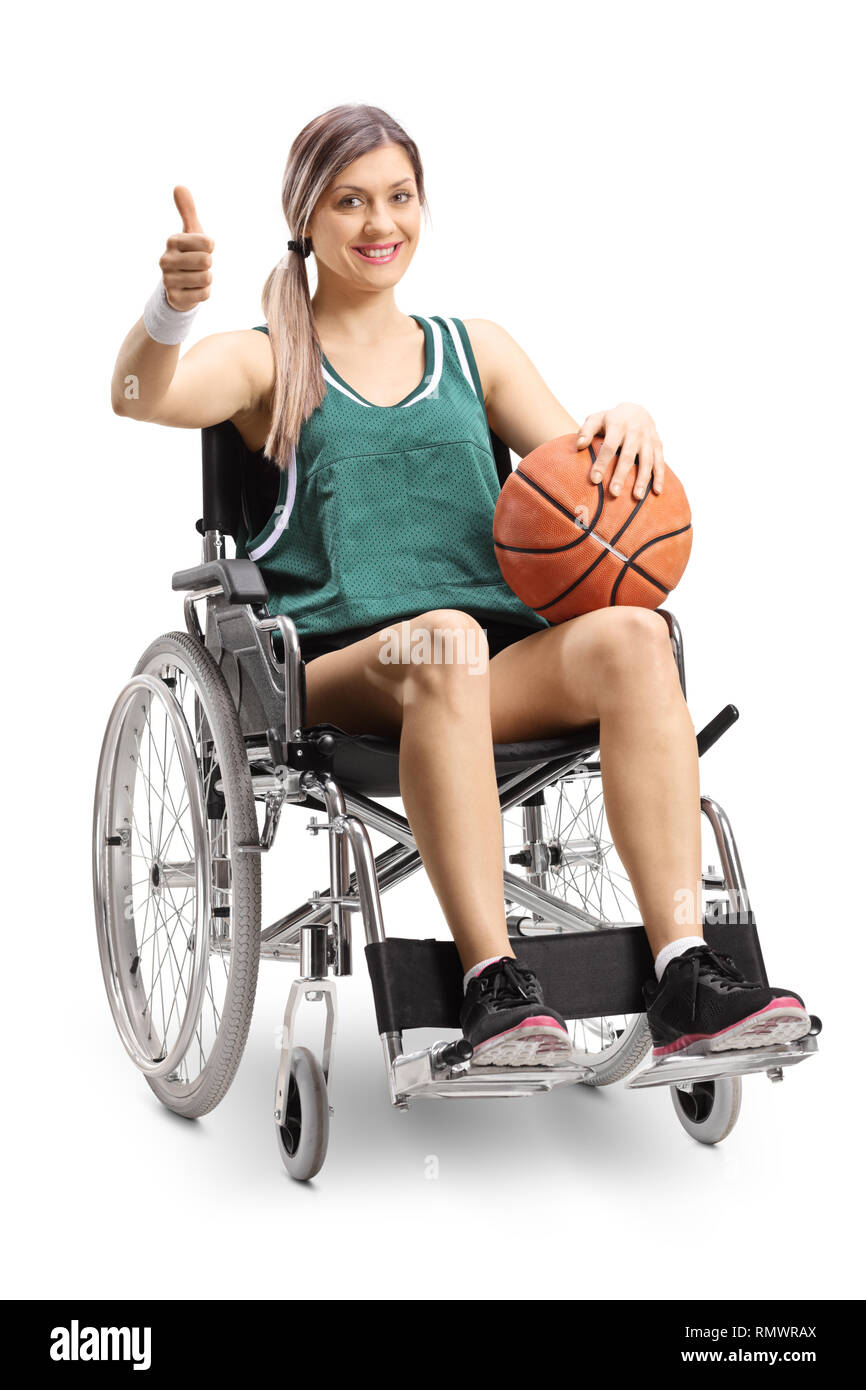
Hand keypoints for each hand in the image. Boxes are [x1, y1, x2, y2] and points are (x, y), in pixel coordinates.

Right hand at [159, 186, 214, 310]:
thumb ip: (188, 210)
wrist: (179, 285)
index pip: (207, 242)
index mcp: (172, 241)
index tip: (201, 249)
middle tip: (199, 266)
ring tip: (195, 277)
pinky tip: (194, 289)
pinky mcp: (175, 297)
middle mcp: (166, 259)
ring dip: (206, 279)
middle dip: (208, 265)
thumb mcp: (191, 232)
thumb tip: (179, 186)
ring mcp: (169, 280)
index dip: (210, 247)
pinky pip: (204, 294)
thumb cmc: (189, 254)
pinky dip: (204, 293)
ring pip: (206, 278)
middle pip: (206, 261)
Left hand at [575, 402, 664, 498]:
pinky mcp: (658, 444)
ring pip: (647, 460)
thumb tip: (579, 446)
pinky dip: (659, 476)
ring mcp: (648, 438)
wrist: (637, 409)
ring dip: (642, 479)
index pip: (609, 446)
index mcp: (617, 424)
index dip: (602, 463)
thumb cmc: (611, 420)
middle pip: (628, 456)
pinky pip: (660, 461)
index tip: (595, 480)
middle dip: (621, 475)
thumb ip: (586, 431)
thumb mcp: (596, 419)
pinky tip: (657, 491)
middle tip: (614, 493)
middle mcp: (635, 431)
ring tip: (637, 497)